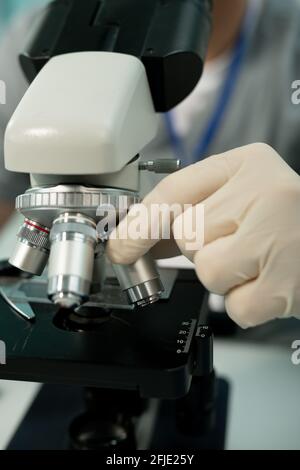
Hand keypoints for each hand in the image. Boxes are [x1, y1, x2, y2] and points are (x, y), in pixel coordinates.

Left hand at [107, 143, 299, 327]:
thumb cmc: (288, 223)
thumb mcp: (241, 199)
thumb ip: (190, 211)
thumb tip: (135, 239)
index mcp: (248, 164)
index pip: (174, 190)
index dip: (138, 223)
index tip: (119, 245)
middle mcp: (265, 192)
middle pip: (187, 234)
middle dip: (204, 248)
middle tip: (241, 243)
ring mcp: (277, 237)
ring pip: (206, 270)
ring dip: (226, 276)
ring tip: (260, 262)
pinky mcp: (285, 284)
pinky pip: (233, 305)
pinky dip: (248, 302)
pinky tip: (271, 282)